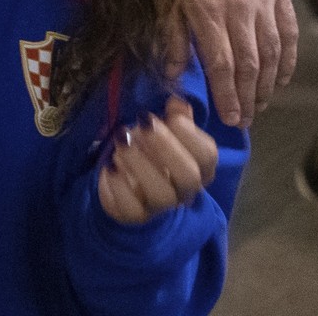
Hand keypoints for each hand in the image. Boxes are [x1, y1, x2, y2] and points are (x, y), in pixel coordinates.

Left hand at [99, 97, 218, 224]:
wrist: (127, 189)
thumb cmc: (151, 154)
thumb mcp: (164, 132)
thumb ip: (175, 118)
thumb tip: (177, 101)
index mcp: (198, 167)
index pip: (208, 155)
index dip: (191, 135)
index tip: (170, 117)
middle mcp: (185, 190)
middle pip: (189, 176)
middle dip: (165, 147)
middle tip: (141, 125)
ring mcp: (161, 206)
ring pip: (162, 195)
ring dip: (140, 164)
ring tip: (121, 141)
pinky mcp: (136, 216)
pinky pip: (132, 209)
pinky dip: (119, 186)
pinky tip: (109, 167)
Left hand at [177, 0, 296, 127]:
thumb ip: (171, 37)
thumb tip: (174, 75)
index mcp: (207, 8)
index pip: (222, 64)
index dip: (227, 95)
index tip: (231, 117)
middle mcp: (240, 5)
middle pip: (250, 63)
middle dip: (248, 96)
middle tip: (245, 119)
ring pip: (273, 51)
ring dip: (268, 83)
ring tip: (260, 102)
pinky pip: (288, 32)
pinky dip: (287, 59)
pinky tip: (280, 77)